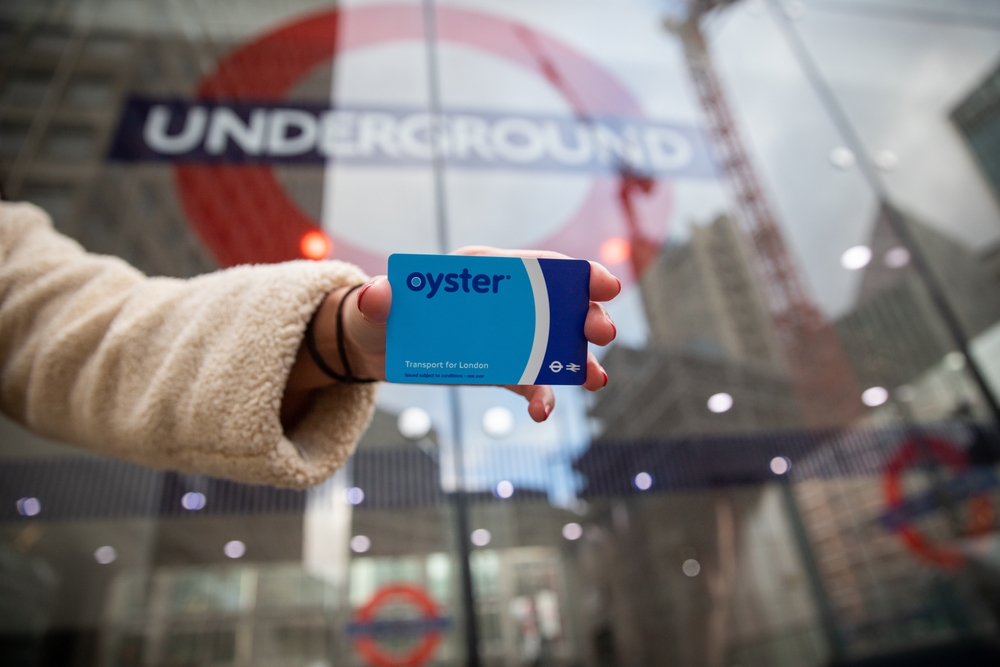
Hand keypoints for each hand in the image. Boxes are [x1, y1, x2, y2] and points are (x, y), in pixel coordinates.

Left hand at [282, 248, 620, 424]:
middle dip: (585, 315)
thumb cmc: (380, 314)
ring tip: (595, 379)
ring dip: (578, 360)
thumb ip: (379, 300)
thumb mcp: (375, 306)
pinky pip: (527, 382)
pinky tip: (543, 413)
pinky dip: (540, 397)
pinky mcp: (499, 369)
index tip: (602, 283)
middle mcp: (503, 303)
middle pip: (555, 306)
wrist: (375, 347)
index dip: (572, 274)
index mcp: (483, 274)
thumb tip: (377, 295)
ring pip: (553, 345)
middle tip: (602, 333)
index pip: (534, 268)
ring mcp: (506, 337)